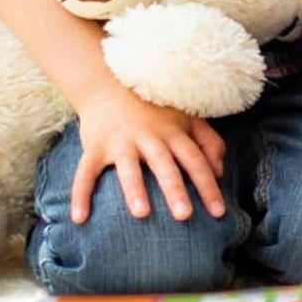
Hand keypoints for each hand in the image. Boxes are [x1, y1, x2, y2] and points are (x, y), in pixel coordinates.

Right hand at [72, 82, 226, 225]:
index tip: (218, 213)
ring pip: (128, 168)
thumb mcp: (187, 117)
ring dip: (135, 190)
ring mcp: (120, 142)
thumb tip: (221, 171)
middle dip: (174, 190)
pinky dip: (81, 194)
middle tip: (184, 216)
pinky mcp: (95, 146)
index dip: (208, 186)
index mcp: (173, 132)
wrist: (109, 82)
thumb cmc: (154, 106)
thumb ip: (208, 141)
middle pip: (164, 165)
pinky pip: (86, 172)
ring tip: (142, 214)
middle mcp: (148, 137)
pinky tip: (80, 218)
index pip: (195, 161)